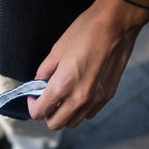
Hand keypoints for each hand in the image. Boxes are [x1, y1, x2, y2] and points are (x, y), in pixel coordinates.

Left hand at [27, 0, 148, 129]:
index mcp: (62, 85)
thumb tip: (37, 85)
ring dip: (64, 114)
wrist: (116, 24)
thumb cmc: (85, 32)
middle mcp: (79, 98)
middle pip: (55, 124)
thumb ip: (43, 73)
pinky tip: (80, 93)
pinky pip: (89, 114)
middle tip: (47, 99)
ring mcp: (95, 100)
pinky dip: (80, 110)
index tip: (34, 96)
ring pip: (73, 122)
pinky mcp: (107, 97)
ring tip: (64, 96)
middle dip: (47, 114)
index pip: (39, 112)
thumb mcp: (56, 50)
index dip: (32, 105)